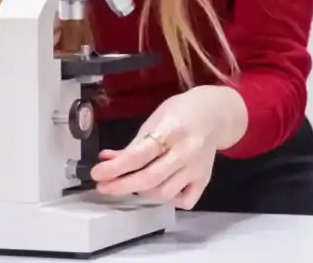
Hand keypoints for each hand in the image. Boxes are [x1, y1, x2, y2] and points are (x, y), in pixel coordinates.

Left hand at [89, 86, 246, 207]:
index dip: (116, 168)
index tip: (96, 174)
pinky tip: (159, 188)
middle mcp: (188, 151)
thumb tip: (105, 161)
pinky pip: (184, 201)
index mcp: (173, 129)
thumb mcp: (155, 119)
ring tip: (132, 182)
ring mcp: (198, 168)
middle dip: (122, 185)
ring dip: (142, 192)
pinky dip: (169, 200)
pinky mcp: (205, 179)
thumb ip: (133, 144)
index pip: (140, 155)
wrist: (215, 113)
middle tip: (103, 186)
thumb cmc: (181, 111)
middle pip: (151, 178)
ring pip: (164, 193)